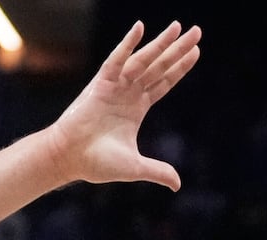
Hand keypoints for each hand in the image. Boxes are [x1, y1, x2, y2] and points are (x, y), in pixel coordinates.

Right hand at [47, 21, 201, 189]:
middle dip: (178, 49)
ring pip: (144, 60)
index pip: (164, 82)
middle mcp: (128, 93)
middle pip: (159, 66)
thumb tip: (177, 184)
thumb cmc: (97, 163)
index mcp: (137, 108)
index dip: (180, 68)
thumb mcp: (135, 167)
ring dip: (161, 43)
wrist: (70, 159)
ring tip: (180, 27)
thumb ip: (158, 171)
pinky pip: (116, 60)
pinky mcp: (100, 84)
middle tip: (197, 31)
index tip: (196, 52)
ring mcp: (115, 86)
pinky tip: (140, 28)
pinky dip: (127, 45)